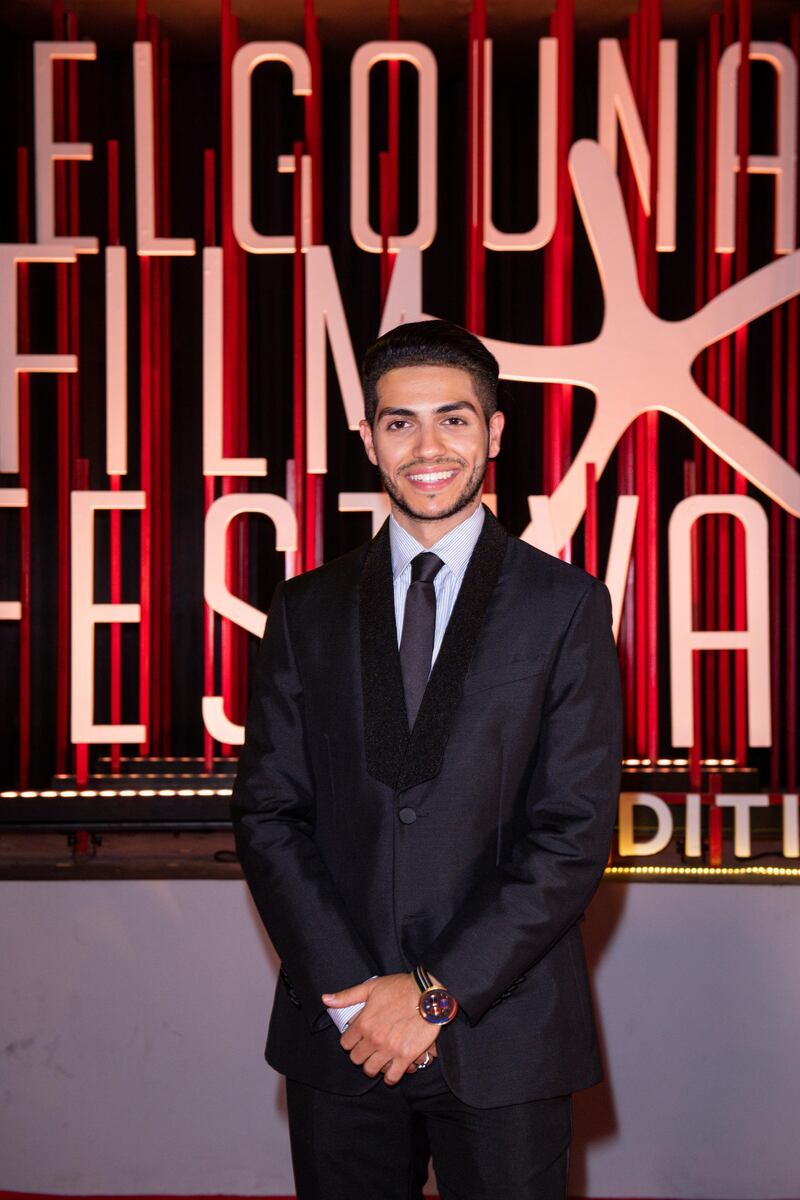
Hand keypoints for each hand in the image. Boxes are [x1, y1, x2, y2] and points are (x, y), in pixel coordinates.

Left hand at [321, 973, 440, 1085]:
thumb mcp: (371, 987)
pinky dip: (391, 1076)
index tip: (358, 1038)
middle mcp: (374, 1039)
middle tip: (369, 1048)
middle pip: (356, 1059)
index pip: (345, 1043)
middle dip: (361, 1053)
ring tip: (379, 1058)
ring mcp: (390, 1050)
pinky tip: (392, 1069)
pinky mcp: (406, 1057)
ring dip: (373, 1066)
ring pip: (371, 1070)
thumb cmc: (400, 987)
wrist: (428, 994)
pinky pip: (392, 1077)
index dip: (350, 1040)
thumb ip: (347, 996)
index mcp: (363, 1023)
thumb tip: (325, 1000)